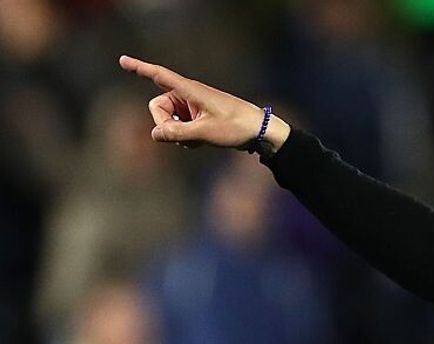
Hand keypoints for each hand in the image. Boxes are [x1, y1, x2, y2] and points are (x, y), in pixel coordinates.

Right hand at [118, 55, 289, 152]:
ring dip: (176, 133)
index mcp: (190, 91)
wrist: (260, 131)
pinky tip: (200, 143)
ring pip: (168, 120)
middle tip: (184, 137)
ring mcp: (192, 106)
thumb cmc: (235, 127)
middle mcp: (188, 95)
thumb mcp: (205, 133)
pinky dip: (185, 136)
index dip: (139, 68)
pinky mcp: (197, 117)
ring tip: (197, 141)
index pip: (159, 76)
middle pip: (158, 107)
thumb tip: (154, 134)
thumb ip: (177, 133)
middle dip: (164, 124)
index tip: (122, 60)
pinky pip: (179, 127)